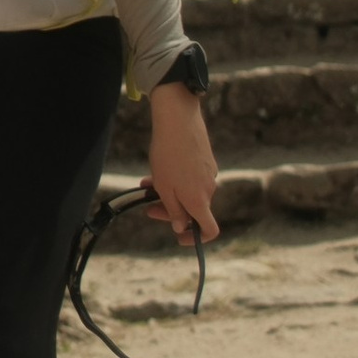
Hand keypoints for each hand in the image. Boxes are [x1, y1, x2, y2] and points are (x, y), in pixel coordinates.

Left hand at [144, 82, 221, 248]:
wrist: (178, 119)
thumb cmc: (168, 155)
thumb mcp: (165, 188)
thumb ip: (174, 211)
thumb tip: (181, 227)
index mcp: (200, 200)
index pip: (210, 230)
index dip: (196, 239)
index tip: (179, 236)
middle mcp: (209, 189)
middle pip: (193, 210)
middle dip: (171, 211)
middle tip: (148, 206)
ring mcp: (208, 173)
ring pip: (189, 192)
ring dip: (170, 192)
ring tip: (147, 182)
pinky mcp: (205, 160)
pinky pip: (191, 177)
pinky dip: (176, 179)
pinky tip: (157, 168)